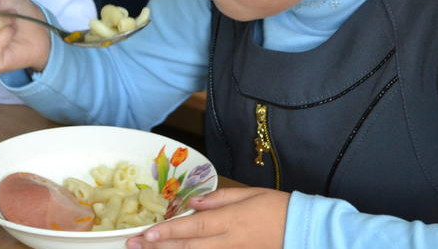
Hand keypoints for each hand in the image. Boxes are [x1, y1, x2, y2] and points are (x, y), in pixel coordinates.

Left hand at [126, 188, 288, 248]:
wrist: (304, 231)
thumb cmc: (278, 208)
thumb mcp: (250, 193)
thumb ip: (219, 198)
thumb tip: (192, 202)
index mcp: (231, 220)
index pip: (194, 228)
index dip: (169, 232)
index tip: (147, 234)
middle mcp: (229, 242)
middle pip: (188, 248)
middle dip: (159, 248)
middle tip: (133, 246)